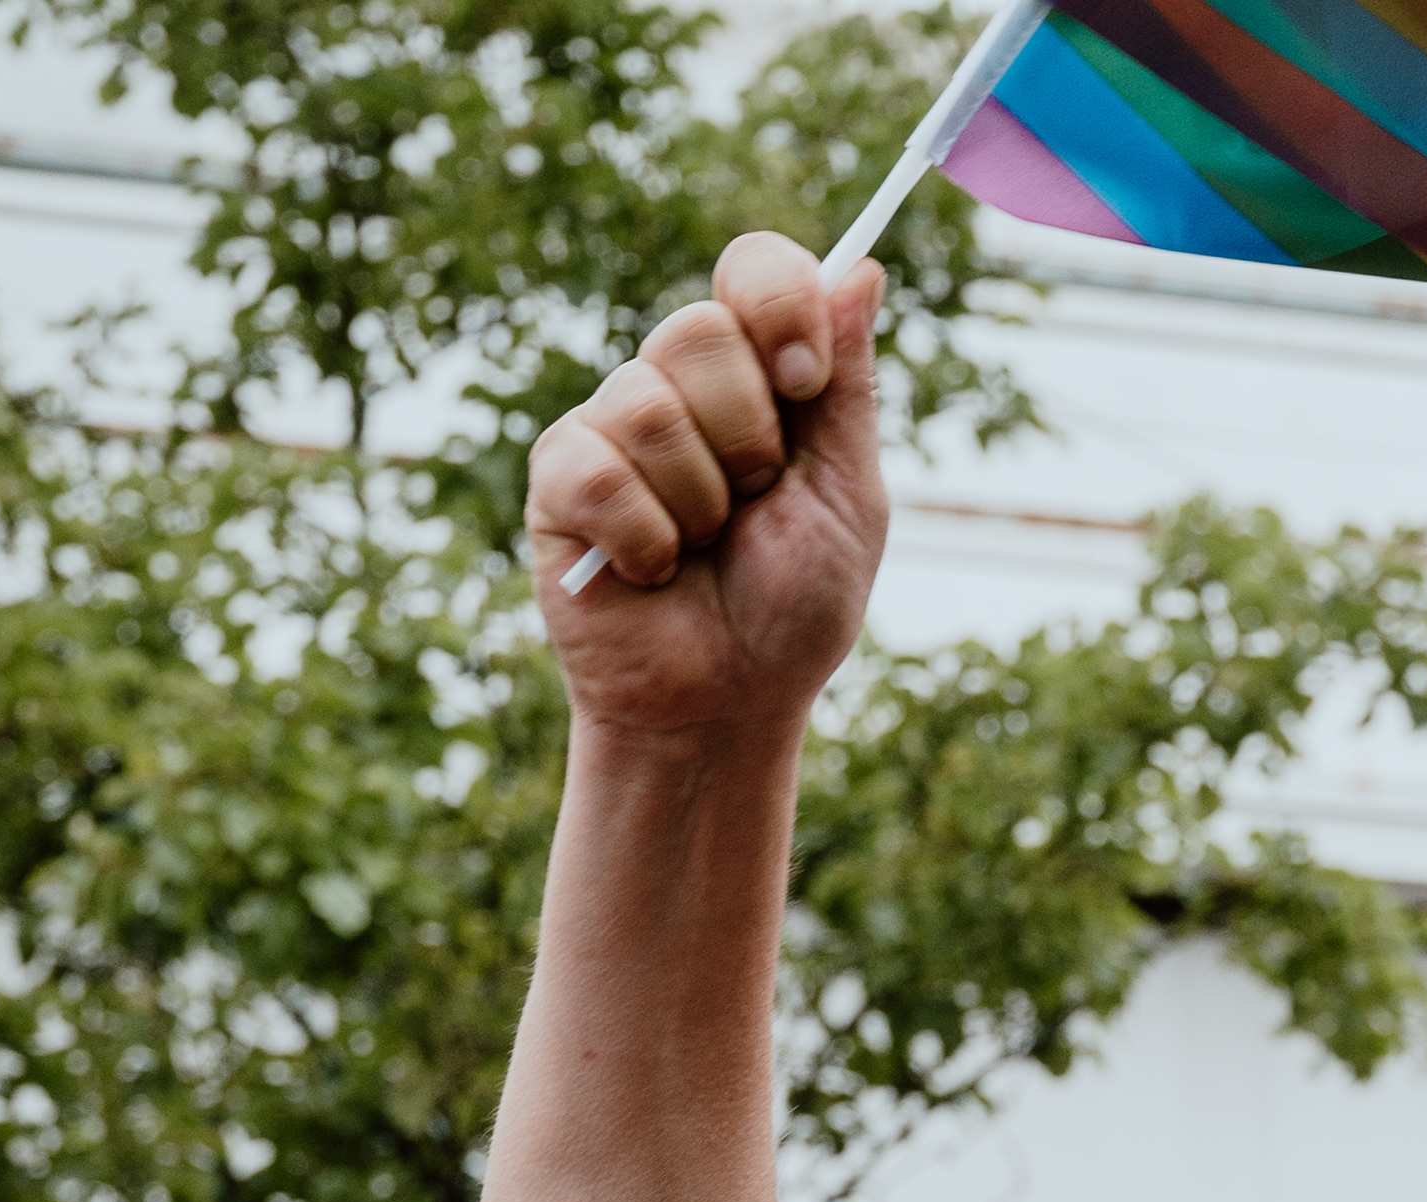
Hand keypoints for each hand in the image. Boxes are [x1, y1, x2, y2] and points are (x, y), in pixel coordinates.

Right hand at [527, 236, 887, 745]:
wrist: (725, 707)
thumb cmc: (792, 612)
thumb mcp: (848, 499)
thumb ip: (849, 388)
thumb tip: (865, 268)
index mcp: (757, 374)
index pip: (755, 269)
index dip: (779, 304)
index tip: (805, 382)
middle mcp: (681, 383)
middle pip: (699, 329)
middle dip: (745, 436)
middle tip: (750, 505)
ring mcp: (614, 425)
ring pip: (649, 404)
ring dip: (697, 502)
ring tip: (699, 551)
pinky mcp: (561, 479)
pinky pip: (598, 468)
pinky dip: (642, 536)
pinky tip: (650, 572)